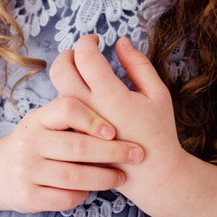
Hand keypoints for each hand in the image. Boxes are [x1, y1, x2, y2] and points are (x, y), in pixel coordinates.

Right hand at [0, 94, 142, 213]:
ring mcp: (25, 170)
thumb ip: (72, 114)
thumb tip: (116, 97)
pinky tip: (93, 189)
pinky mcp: (27, 197)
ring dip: (104, 177)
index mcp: (37, 118)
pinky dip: (84, 194)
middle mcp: (28, 142)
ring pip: (74, 175)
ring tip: (122, 176)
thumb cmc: (38, 142)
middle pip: (76, 146)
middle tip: (137, 153)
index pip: (66, 108)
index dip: (93, 118)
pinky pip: (65, 198)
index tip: (114, 130)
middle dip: (112, 151)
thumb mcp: (47, 121)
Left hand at [49, 35, 188, 215]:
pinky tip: (84, 95)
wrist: (152, 175)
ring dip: (66, 74)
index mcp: (111, 95)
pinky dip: (68, 95)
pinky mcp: (74, 137)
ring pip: (57, 90)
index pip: (85, 56)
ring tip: (84, 73)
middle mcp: (89, 109)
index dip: (87, 42)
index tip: (96, 40)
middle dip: (68, 53)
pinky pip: (60, 109)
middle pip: (60, 69)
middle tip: (82, 52)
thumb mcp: (158, 94)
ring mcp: (78, 125)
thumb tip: (121, 41)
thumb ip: (139, 64)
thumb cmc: (159, 132)